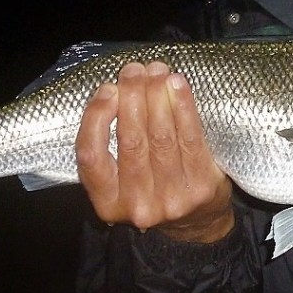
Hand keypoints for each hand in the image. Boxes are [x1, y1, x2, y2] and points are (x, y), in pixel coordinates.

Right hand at [75, 60, 234, 242]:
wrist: (197, 222)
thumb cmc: (152, 189)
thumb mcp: (120, 181)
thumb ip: (110, 144)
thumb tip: (118, 89)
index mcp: (107, 203)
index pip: (91, 156)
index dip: (97, 118)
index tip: (108, 90)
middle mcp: (137, 205)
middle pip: (131, 141)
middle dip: (132, 97)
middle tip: (134, 70)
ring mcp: (172, 199)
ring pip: (161, 136)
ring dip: (157, 96)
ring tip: (156, 70)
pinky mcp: (202, 186)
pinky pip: (191, 137)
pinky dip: (183, 106)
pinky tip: (177, 84)